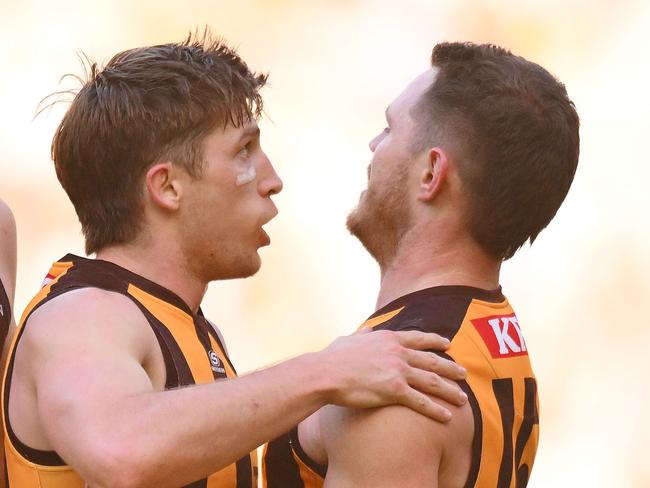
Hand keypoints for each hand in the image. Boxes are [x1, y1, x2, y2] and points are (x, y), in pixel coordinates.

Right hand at [318, 329, 466, 421]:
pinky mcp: (394, 391)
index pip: (418, 338)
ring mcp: (398, 371)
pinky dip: (436, 410)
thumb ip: (361, 334)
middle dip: (450, 368)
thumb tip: (366, 329)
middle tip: (464, 374)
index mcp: (387, 338)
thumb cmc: (331, 358)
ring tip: (463, 399)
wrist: (325, 373)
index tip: (448, 344)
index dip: (436, 341)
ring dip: (450, 390)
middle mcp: (397, 352)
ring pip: (432, 381)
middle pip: (432, 360)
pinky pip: (422, 401)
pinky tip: (448, 417)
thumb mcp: (347, 339)